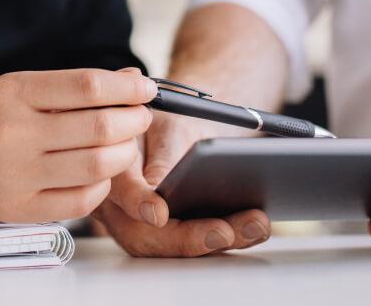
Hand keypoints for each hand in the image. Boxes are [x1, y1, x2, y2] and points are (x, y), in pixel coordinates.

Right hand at [0, 67, 156, 223]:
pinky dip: (102, 186)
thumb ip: (73, 86)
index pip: (87, 87)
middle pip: (98, 128)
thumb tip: (131, 79)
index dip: (127, 89)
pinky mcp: (18, 209)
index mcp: (13, 93)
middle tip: (140, 118)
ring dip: (123, 155)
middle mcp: (13, 133)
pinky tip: (99, 174)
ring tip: (124, 146)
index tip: (146, 89)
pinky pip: (81, 201)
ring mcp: (15, 175)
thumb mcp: (17, 89)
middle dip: (133, 122)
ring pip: (96, 167)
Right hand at [94, 109, 270, 255]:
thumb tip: (160, 191)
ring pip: (170, 248)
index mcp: (114, 169)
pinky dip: (224, 239)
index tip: (159, 214)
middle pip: (143, 235)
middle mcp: (120, 206)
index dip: (138, 204)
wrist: (188, 128)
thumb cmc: (174, 121)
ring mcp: (143, 226)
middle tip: (226, 231)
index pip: (121, 191)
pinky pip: (191, 246)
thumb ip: (163, 156)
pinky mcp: (171, 235)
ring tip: (256, 225)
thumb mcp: (170, 126)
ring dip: (216, 243)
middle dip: (188, 238)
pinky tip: (254, 227)